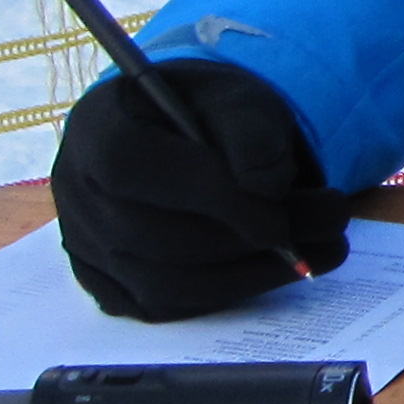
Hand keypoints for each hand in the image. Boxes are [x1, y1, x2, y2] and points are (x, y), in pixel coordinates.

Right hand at [49, 63, 349, 321]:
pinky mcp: (108, 284)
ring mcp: (84, 245)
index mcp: (95, 129)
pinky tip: (272, 269)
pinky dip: (225, 294)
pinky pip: (165, 305)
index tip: (280, 205)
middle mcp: (73, 192)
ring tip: (321, 250)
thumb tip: (264, 189)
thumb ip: (251, 132)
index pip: (132, 168)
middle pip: (152, 235)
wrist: (191, 136)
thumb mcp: (239, 98)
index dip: (209, 194)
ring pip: (162, 282)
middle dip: (250, 238)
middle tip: (331, 224)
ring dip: (251, 275)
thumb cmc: (211, 112)